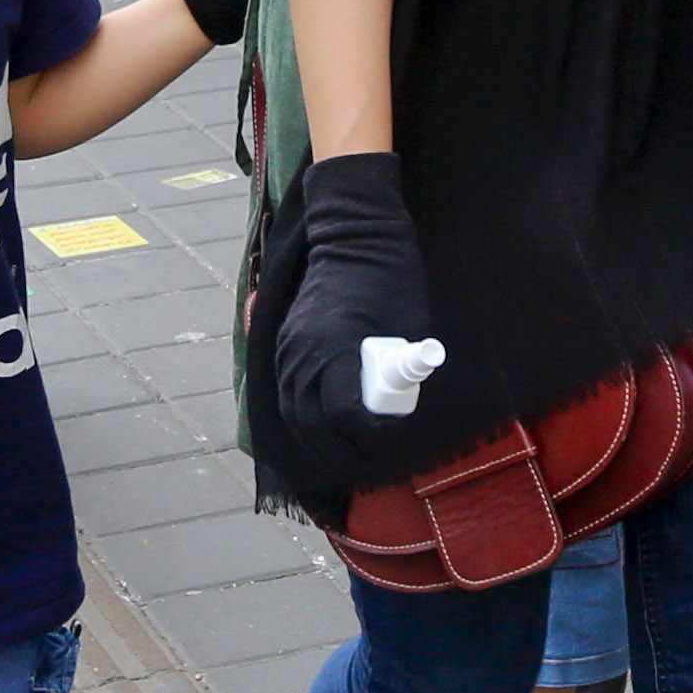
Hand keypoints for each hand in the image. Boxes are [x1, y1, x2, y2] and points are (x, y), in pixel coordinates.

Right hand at [263, 153, 449, 506]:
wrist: (354, 233)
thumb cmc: (391, 277)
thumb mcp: (408, 327)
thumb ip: (400, 371)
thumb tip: (398, 410)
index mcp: (335, 350)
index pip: (346, 416)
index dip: (371, 436)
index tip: (392, 440)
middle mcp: (303, 354)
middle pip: (313, 425)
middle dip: (341, 450)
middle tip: (370, 460)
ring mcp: (288, 349)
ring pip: (292, 413)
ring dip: (317, 440)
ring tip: (346, 454)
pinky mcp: (284, 343)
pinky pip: (285, 393)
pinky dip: (302, 418)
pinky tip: (322, 430)